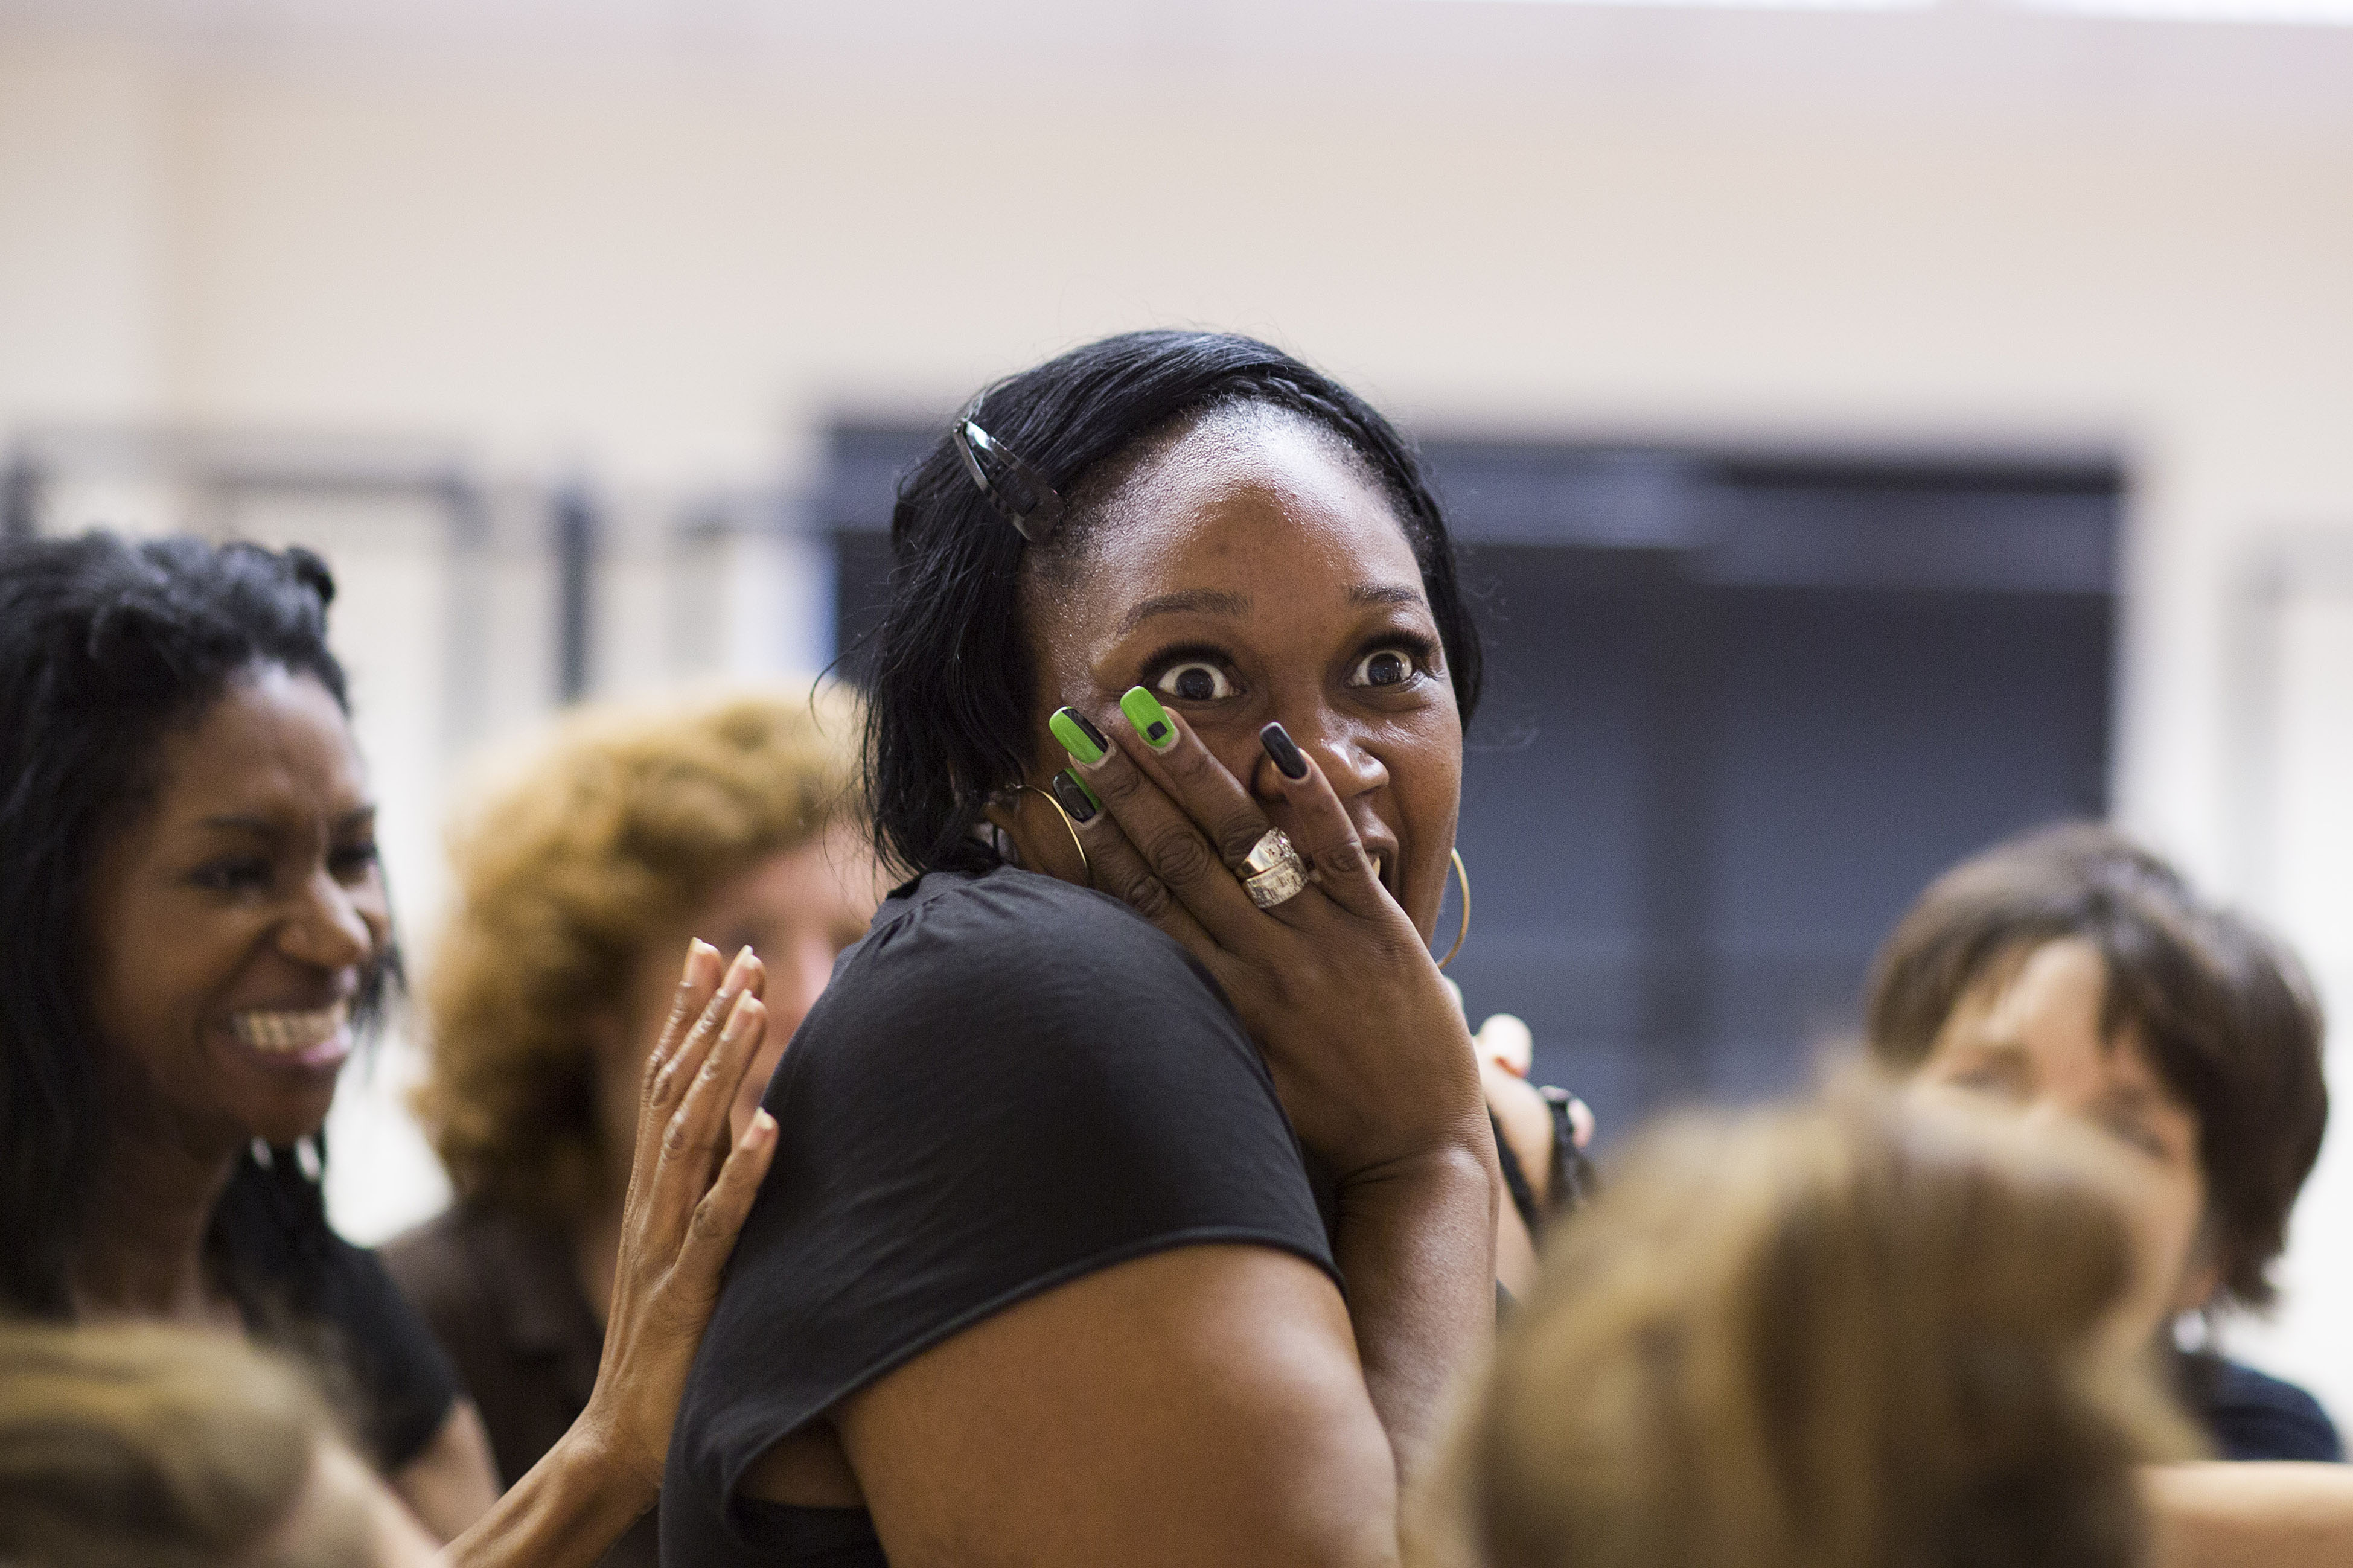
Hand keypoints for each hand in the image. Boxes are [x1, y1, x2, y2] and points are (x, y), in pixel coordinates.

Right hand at [575, 940, 780, 1495]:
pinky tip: (771, 1127)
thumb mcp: (687, 1248)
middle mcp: (650, 1204)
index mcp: (650, 1191)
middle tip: (738, 949)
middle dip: (705, 1018)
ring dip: (724, 1070)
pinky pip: (718, 1223)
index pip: (664, 1084)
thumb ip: (707, 1185)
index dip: (685, 1015)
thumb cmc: (667, 1343)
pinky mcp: (689, 1291)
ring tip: (756, 1007)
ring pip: (690, 1141)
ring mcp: (665, 1244)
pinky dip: (743, 1173)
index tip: (710, 949)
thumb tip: (746, 1121)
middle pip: (672, 1093)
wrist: (624, 1438)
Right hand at [1052, 697, 1484, 1183]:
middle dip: (1127, 789)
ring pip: (1244, 842)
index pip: (1142, 903)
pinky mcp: (1380, 930)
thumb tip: (1123, 984)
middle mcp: (1263, 963)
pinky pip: (1337, 853)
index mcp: (1221, 1000)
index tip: (1062, 792)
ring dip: (1192, 774)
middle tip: (1084, 730)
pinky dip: (1307, 799)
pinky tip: (1276, 747)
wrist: (1417, 1153)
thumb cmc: (1320, 1126)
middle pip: (1178, 857)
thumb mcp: (1241, 1084)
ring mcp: (1323, 941)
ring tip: (1149, 717)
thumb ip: (1193, 1027)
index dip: (1097, 843)